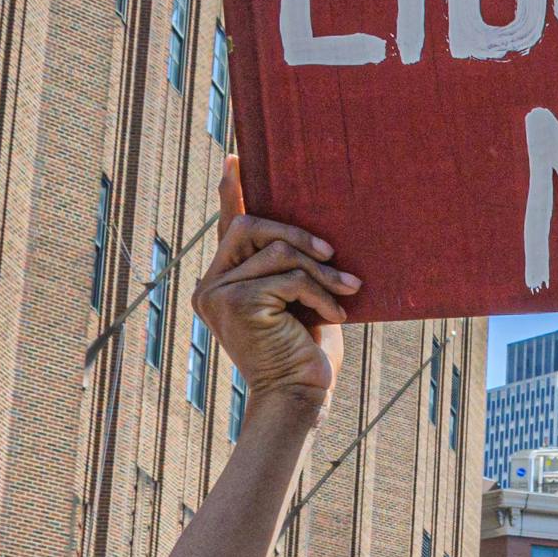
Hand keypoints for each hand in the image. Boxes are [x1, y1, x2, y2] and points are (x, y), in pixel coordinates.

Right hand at [197, 158, 359, 412]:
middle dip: (297, 233)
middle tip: (332, 251)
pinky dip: (320, 293)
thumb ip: (290, 266)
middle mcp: (210, 285)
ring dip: (320, 270)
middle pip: (250, 225)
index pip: (227, 227)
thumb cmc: (306, 351)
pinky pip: (289, 277)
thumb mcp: (301, 300)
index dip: (231, 191)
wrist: (300, 397)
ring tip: (348, 290)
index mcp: (222, 282)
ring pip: (276, 251)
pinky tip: (336, 316)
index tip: (235, 159)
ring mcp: (218, 294)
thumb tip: (311, 231)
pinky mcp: (237, 303)